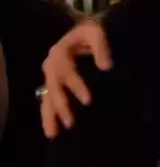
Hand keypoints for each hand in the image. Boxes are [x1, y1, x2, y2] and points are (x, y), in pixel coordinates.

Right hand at [41, 20, 111, 138]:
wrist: (85, 32)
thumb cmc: (92, 33)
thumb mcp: (97, 33)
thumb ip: (101, 47)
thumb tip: (106, 67)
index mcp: (60, 53)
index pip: (66, 71)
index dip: (75, 85)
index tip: (87, 100)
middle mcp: (52, 65)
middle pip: (53, 88)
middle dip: (62, 105)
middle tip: (71, 123)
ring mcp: (52, 76)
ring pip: (47, 97)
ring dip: (50, 115)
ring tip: (54, 134)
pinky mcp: (55, 84)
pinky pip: (48, 100)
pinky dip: (49, 115)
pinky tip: (53, 130)